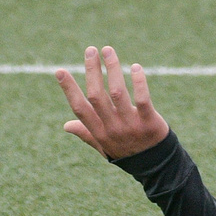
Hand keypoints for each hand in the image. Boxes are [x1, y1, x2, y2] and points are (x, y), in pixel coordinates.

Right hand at [57, 45, 169, 159]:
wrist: (156, 165)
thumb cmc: (127, 151)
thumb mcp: (103, 146)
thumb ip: (87, 133)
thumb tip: (66, 125)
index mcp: (98, 132)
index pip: (79, 107)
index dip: (69, 89)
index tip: (60, 71)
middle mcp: (111, 128)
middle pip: (97, 96)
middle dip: (92, 72)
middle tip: (90, 50)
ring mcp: (130, 125)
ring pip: (117, 93)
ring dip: (112, 69)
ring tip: (109, 51)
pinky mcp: (149, 122)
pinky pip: (142, 100)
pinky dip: (138, 83)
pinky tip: (135, 67)